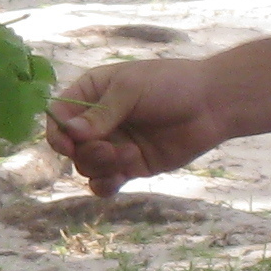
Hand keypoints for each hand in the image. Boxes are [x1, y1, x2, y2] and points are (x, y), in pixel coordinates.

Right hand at [45, 59, 231, 197]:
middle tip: (110, 150)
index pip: (59, 116)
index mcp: (92, 93)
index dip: (58, 133)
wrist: (212, 104)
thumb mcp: (131, 90)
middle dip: (87, 152)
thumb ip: (100, 113)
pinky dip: (105, 185)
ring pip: (87, 166)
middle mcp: (98, 121)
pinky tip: (118, 179)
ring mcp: (114, 144)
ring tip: (129, 156)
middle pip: (71, 147)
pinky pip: (105, 183)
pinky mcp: (131, 166)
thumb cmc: (171, 85)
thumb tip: (70, 132)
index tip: (69, 144)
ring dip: (101, 166)